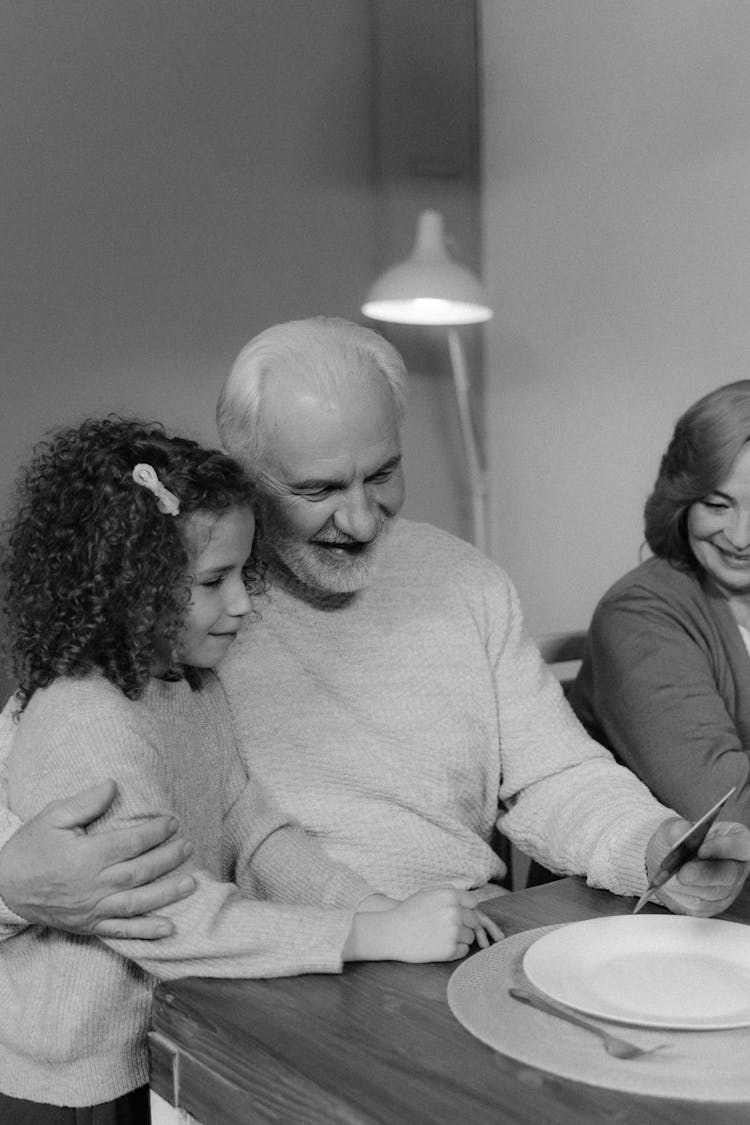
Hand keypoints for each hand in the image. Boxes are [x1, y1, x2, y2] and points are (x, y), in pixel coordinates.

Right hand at [0, 780, 195, 937]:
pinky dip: (146, 931)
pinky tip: (169, 927)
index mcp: (86, 857)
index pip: (130, 843)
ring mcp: (92, 909)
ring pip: (137, 903)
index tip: (173, 823)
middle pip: (139, 872)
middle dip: (168, 859)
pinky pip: (121, 931)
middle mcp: (93, 885)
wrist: (3, 887)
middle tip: (188, 847)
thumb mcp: (52, 817)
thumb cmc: (30, 848)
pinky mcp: (88, 926)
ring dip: (167, 894)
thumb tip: (113, 785)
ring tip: (191, 883)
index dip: (155, 832)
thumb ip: (85, 802)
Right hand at [344, 886, 503, 962]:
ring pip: (470, 936)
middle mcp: (454, 913)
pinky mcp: (449, 950)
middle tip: (448, 928)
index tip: (457, 914)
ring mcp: (453, 932)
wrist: (391, 933)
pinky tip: (441, 946)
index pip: (473, 903)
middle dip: (464, 924)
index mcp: (449, 896)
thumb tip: (464, 896)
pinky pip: (464, 951)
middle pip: (474, 920)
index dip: (466, 909)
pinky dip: (456, 950)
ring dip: (460, 938)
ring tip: (442, 937)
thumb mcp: (426, 893)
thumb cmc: (408, 912)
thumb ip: (447, 891)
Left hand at [645, 818, 749, 916]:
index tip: (701, 849)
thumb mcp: (672, 828)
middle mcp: (736, 866)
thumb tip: (683, 831)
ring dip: (690, 886)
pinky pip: (701, 906)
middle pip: (729, 874)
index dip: (724, 848)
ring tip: (671, 877)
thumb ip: (677, 827)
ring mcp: (728, 889)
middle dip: (704, 874)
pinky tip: (672, 888)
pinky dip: (683, 897)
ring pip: (713, 892)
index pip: (741, 845)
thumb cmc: (675, 842)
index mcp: (736, 841)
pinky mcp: (714, 906)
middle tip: (683, 872)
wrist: (663, 864)